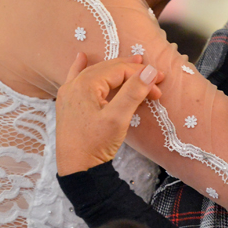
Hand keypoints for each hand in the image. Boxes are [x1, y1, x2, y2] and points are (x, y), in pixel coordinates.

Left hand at [56, 54, 162, 175]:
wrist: (76, 170)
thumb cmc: (96, 144)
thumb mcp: (118, 118)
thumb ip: (133, 92)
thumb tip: (150, 70)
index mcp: (86, 84)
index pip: (119, 70)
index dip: (142, 74)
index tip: (160, 83)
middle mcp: (74, 84)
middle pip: (109, 69)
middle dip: (134, 73)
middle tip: (155, 80)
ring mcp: (69, 93)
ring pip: (97, 73)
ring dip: (117, 72)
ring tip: (134, 66)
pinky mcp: (68, 103)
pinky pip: (76, 78)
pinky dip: (82, 67)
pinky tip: (82, 57)